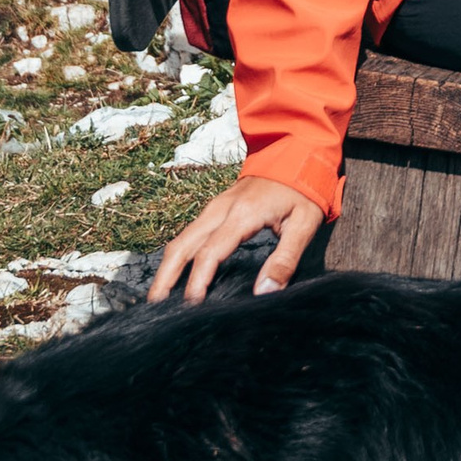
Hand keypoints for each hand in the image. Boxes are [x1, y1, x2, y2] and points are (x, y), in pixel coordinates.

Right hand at [148, 175, 325, 303]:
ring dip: (167, 268)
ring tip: (158, 297)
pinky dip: (177, 257)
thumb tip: (264, 292)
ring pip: (180, 240)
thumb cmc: (303, 191)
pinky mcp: (214, 210)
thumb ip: (286, 259)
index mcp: (242, 214)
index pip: (210, 252)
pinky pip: (189, 235)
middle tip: (155, 307)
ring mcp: (213, 208)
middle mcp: (220, 210)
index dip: (198, 281)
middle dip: (166, 277)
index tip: (192, 306)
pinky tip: (175, 275)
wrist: (296, 152)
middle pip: (182, 246)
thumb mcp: (305, 225)